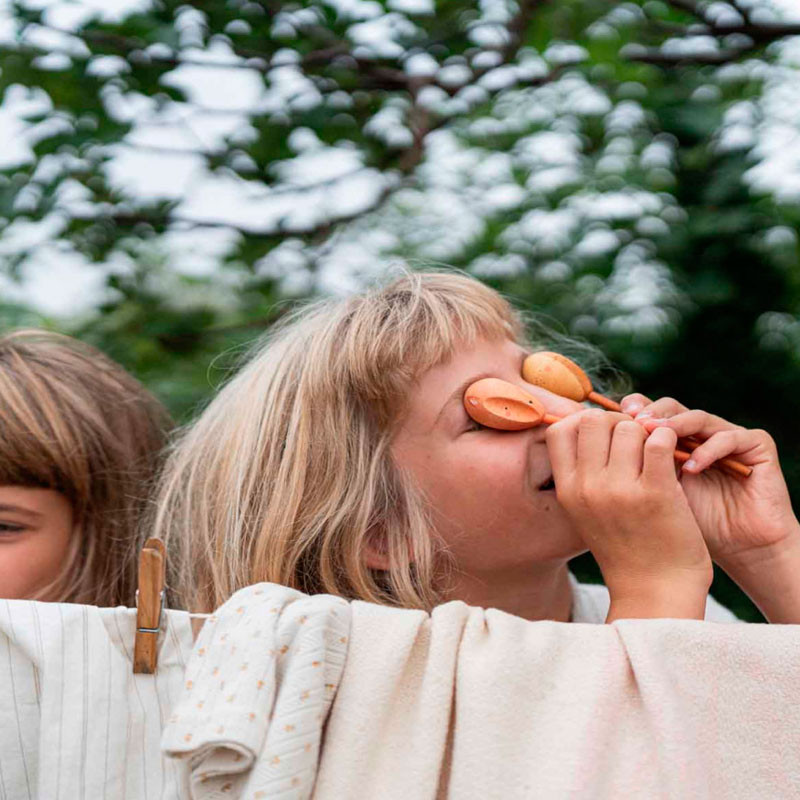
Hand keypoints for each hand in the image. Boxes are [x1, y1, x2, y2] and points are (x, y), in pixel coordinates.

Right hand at [546, 409, 712, 617]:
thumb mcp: (586, 510)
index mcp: (566, 490)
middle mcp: (587, 488)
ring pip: (629, 428)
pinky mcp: (656, 494)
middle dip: (617, 422)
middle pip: (594, 420)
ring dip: (646, 432)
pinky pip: (658, 441)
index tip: (604, 436)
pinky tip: (673, 455)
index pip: (560, 429)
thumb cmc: (624, 546)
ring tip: (656, 453)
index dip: (584, 422)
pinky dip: (668, 439)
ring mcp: (620, 491)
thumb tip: (585, 422)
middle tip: (635, 440)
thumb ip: (582, 471)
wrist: (656, 591)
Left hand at [620, 394, 799, 569]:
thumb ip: (623, 467)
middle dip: (649, 414)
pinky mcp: (755, 445)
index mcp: (668, 439)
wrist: (732, 551)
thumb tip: (585, 442)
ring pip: (697, 417)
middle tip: (635, 423)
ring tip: (656, 435)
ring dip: (674, 425)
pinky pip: (730, 437)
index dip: (628, 412)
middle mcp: (696, 433)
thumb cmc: (676, 528)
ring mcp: (726, 435)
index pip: (646, 411)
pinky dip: (709, 450)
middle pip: (669, 407)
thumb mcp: (643, 495)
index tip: (610, 419)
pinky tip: (692, 467)